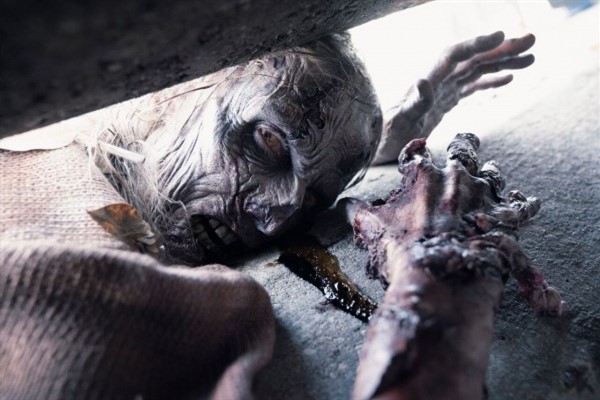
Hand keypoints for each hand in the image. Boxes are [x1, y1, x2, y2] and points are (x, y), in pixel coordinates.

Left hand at [372, 31, 535, 164]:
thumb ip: (414, 102)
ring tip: (531, 58)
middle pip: (473, 58)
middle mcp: (436, 80)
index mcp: (428, 80)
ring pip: (477, 70)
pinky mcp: (445, 102)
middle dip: (502, 49)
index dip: (479, 43)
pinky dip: (490, 80)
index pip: (456, 54)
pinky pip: (471, 86)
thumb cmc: (387, 137)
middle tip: (532, 40)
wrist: (378, 147)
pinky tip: (509, 77)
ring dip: (503, 62)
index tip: (503, 35)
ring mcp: (442, 90)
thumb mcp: (400, 122)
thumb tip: (423, 81)